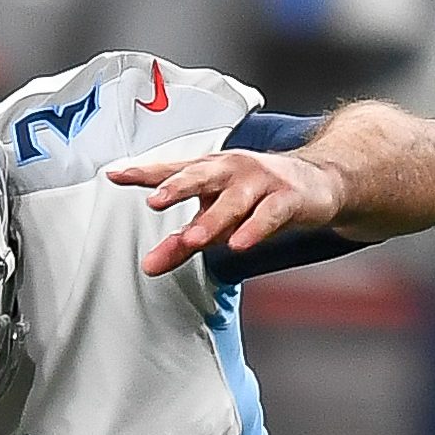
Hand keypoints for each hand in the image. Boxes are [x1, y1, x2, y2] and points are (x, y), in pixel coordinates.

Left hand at [109, 147, 344, 278]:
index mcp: (210, 170)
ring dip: (214, 219)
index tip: (115, 174)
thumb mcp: (216, 220)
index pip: (172, 169)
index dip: (144, 172)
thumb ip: (181, 243)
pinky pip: (269, 214)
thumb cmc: (258, 197)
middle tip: (154, 200)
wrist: (318, 183)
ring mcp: (261, 182)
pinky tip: (240, 243)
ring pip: (234, 199)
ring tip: (193, 239)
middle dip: (177, 186)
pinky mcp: (288, 198)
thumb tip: (148, 265)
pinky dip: (255, 229)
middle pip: (201, 175)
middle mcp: (232, 170)